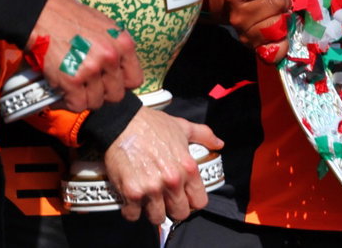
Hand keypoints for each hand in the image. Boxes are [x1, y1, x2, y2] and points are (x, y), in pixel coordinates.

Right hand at [27, 0, 142, 111]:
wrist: (40, 14)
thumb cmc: (69, 17)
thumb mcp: (103, 25)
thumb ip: (114, 47)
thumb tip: (118, 68)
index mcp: (123, 43)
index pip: (134, 80)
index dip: (121, 83)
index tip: (110, 82)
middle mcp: (111, 57)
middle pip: (116, 95)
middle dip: (102, 92)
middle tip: (89, 85)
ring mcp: (91, 70)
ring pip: (96, 102)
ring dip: (84, 97)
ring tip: (74, 86)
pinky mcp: (71, 80)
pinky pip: (77, 105)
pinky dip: (69, 102)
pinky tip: (63, 92)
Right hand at [106, 107, 222, 225]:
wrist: (122, 123)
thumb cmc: (152, 125)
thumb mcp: (182, 127)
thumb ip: (204, 135)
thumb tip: (219, 144)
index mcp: (188, 168)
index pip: (199, 201)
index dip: (192, 201)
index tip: (185, 198)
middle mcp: (172, 181)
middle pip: (180, 213)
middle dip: (173, 208)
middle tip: (165, 199)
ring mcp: (151, 188)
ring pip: (157, 218)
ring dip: (152, 211)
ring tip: (148, 199)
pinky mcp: (131, 192)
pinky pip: (133, 215)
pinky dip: (131, 210)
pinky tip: (132, 200)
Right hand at [208, 0, 289, 61]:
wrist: (230, 0)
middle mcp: (237, 13)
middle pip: (277, 3)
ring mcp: (245, 33)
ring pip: (278, 25)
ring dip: (284, 15)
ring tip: (278, 9)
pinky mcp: (255, 48)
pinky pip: (275, 49)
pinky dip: (283, 42)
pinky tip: (282, 31)